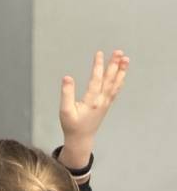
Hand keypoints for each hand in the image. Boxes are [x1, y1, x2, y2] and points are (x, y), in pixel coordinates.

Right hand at [58, 49, 129, 167]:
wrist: (81, 138)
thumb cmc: (72, 125)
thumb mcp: (65, 110)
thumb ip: (66, 93)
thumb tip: (67, 78)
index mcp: (91, 101)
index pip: (96, 80)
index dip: (98, 66)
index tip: (99, 53)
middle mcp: (101, 100)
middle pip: (109, 79)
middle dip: (114, 65)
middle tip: (118, 52)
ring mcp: (106, 102)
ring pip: (115, 84)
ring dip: (121, 71)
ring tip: (125, 59)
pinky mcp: (106, 104)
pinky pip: (116, 90)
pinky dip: (120, 80)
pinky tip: (122, 73)